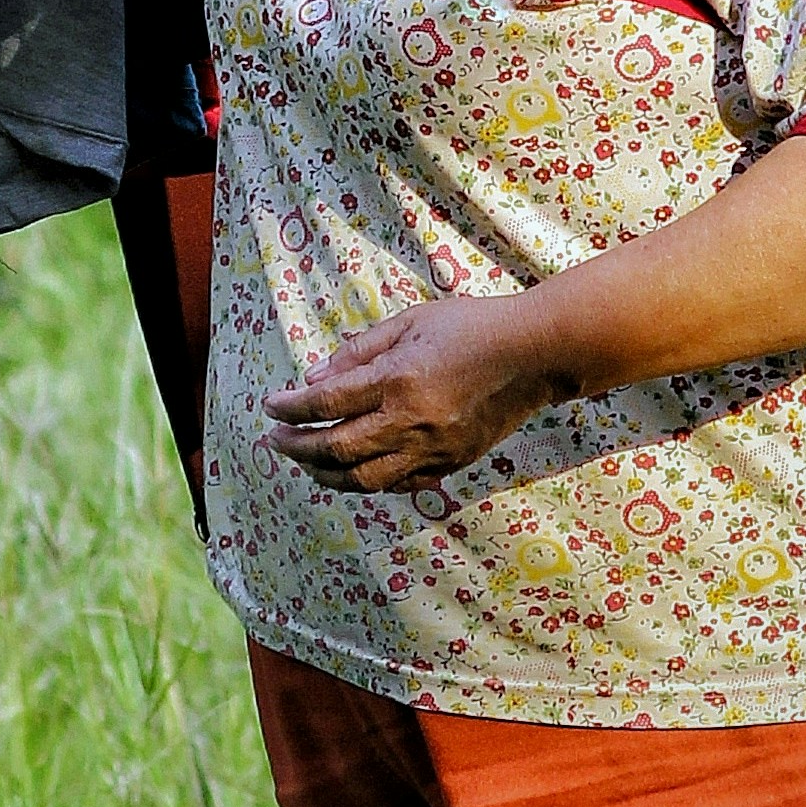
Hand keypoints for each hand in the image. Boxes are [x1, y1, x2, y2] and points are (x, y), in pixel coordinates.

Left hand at [266, 294, 559, 490]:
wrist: (536, 355)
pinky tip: (349, 471)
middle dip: (296, 446)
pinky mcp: (451, 463)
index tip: (270, 406)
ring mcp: (433, 449)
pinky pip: (398, 484)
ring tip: (303, 461)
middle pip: (336, 448)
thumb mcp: (412, 322)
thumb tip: (315, 377)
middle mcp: (411, 422)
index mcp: (398, 380)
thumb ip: (360, 351)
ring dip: (324, 474)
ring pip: (364, 479)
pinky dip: (366, 481)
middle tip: (273, 440)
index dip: (291, 408)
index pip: (327, 402)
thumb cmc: (473, 326)